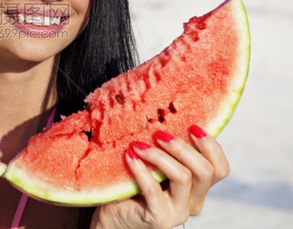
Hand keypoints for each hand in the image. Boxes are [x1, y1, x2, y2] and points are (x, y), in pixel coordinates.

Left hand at [91, 125, 229, 228]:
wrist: (114, 216)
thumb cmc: (133, 186)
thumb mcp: (155, 165)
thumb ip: (167, 151)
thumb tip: (166, 115)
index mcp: (198, 188)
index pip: (221, 169)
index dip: (211, 146)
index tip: (192, 126)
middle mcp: (194, 202)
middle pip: (206, 171)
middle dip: (183, 147)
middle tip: (159, 133)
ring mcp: (178, 213)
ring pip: (183, 177)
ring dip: (160, 155)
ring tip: (138, 144)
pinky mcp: (160, 219)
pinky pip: (154, 189)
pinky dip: (141, 169)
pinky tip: (130, 156)